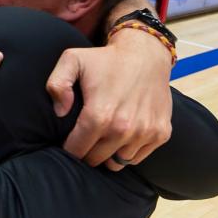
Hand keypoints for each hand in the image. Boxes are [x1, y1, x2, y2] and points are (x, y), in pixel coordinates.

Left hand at [47, 28, 172, 169]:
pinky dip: (128, 151)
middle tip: (86, 137)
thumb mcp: (72, 60)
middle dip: (87, 152)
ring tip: (104, 136)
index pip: (76, 151)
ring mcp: (145, 133)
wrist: (146, 54)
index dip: (69, 148)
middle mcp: (123, 128)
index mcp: (99, 115)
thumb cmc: (106, 60)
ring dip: (108, 154)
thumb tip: (60, 112)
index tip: (69, 140)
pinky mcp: (161, 134)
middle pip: (95, 159)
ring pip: (116, 163)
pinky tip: (123, 135)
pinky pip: (137, 158)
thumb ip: (56, 84)